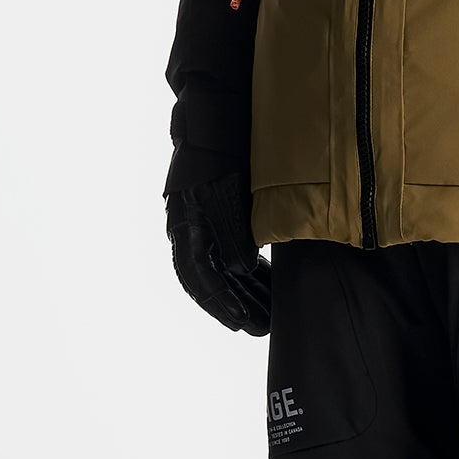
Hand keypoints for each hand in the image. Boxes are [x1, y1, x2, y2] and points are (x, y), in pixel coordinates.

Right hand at [164, 157, 271, 334]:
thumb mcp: (227, 199)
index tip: (241, 322)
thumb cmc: (219, 162)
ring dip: (248, 293)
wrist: (216, 131)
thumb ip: (233, 235)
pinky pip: (234, 256)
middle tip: (262, 328)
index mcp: (186, 230)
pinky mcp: (221, 222)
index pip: (200, 278)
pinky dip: (252, 272)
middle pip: (213, 282)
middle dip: (237, 307)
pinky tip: (270, 284)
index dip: (220, 302)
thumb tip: (241, 270)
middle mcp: (192, 235)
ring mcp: (206, 229)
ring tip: (271, 314)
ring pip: (226, 271)